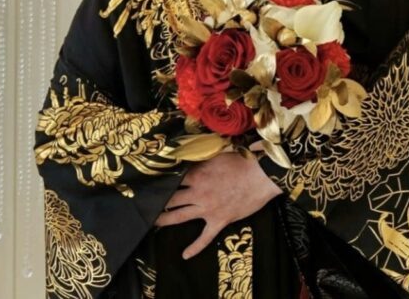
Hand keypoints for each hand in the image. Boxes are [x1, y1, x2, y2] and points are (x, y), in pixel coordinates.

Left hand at [155, 152, 281, 258]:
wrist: (263, 176)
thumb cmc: (243, 162)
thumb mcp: (219, 154)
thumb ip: (202, 157)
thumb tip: (189, 153)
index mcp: (198, 174)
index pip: (173, 178)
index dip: (162, 180)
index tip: (150, 183)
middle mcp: (198, 192)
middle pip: (171, 198)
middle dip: (157, 202)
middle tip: (145, 204)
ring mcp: (207, 208)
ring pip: (179, 216)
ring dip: (164, 220)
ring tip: (153, 223)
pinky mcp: (219, 220)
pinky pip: (204, 237)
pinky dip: (194, 247)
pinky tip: (185, 255)